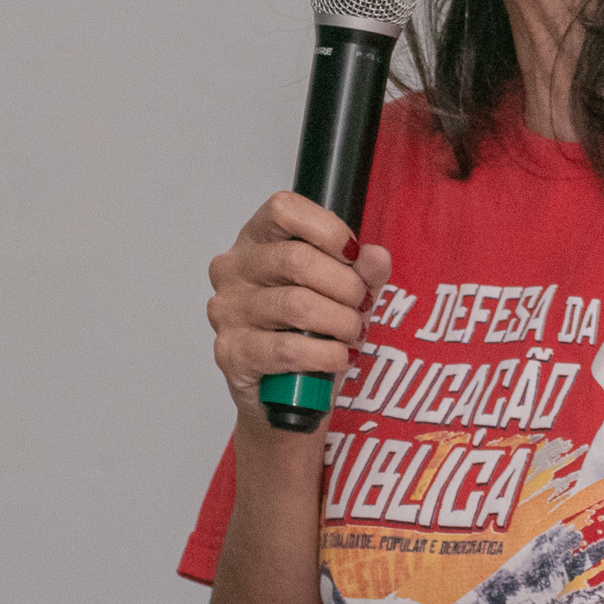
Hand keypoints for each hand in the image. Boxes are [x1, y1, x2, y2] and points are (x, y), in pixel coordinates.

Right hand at [207, 192, 391, 424]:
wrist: (285, 394)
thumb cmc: (307, 333)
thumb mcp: (343, 295)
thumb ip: (362, 272)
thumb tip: (376, 257)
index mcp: (257, 241)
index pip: (283, 209)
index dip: (327, 228)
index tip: (352, 253)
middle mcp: (233, 270)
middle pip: (297, 259)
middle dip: (345, 285)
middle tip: (360, 305)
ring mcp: (227, 310)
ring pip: (297, 305)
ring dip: (339, 322)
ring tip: (352, 333)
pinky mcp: (231, 352)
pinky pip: (287, 349)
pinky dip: (324, 355)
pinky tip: (337, 357)